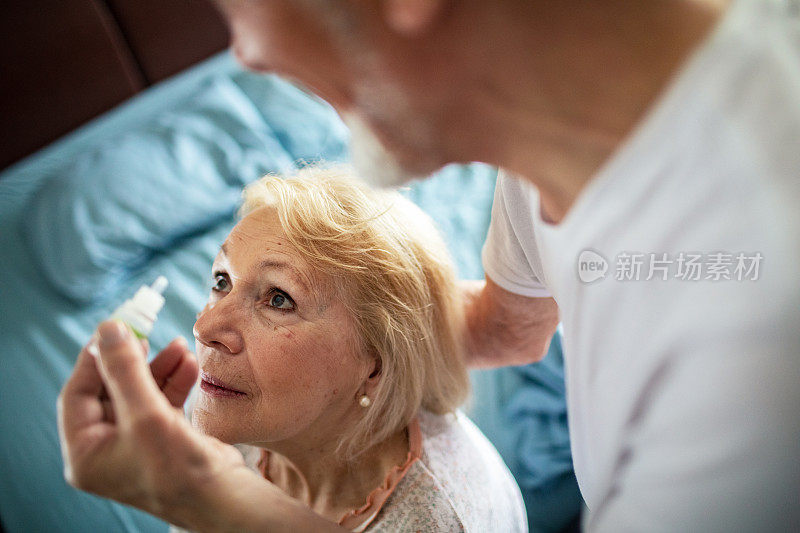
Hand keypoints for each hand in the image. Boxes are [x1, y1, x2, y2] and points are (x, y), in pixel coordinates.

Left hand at [57, 320, 246, 527]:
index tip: (113, 330)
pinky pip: (161, 401)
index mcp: (86, 453)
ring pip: (139, 392)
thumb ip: (124, 370)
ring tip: (179, 347)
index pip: (76, 395)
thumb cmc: (178, 469)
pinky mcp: (163, 438)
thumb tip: (108, 329)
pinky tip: (189, 366)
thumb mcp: (145, 415)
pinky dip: (174, 381)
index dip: (94, 360)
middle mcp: (106, 449)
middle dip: (134, 361)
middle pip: (110, 390)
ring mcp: (135, 443)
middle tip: (146, 331)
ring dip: (159, 367)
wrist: (224, 498)